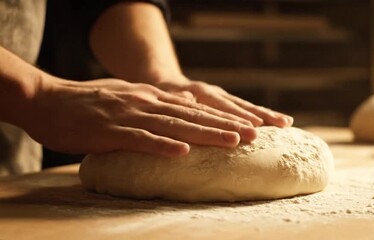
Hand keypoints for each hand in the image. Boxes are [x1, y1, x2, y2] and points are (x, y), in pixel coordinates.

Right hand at [21, 77, 256, 156]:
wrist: (48, 99)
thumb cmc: (89, 103)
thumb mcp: (130, 96)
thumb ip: (158, 102)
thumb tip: (186, 104)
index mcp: (151, 97)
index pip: (194, 109)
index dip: (222, 117)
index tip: (248, 126)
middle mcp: (146, 102)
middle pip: (192, 115)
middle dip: (224, 124)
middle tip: (253, 134)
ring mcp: (130, 115)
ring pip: (174, 126)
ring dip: (205, 134)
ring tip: (232, 142)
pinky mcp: (111, 131)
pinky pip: (141, 139)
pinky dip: (162, 146)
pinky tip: (182, 152)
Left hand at [155, 76, 293, 126]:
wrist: (166, 83)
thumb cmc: (161, 97)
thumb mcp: (163, 96)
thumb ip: (177, 99)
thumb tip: (188, 100)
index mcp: (198, 93)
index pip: (219, 108)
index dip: (235, 119)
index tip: (251, 130)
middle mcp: (214, 93)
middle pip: (238, 106)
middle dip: (257, 117)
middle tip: (277, 127)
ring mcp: (222, 96)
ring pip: (247, 105)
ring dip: (266, 114)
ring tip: (286, 123)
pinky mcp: (227, 100)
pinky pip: (247, 107)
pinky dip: (263, 114)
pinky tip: (281, 122)